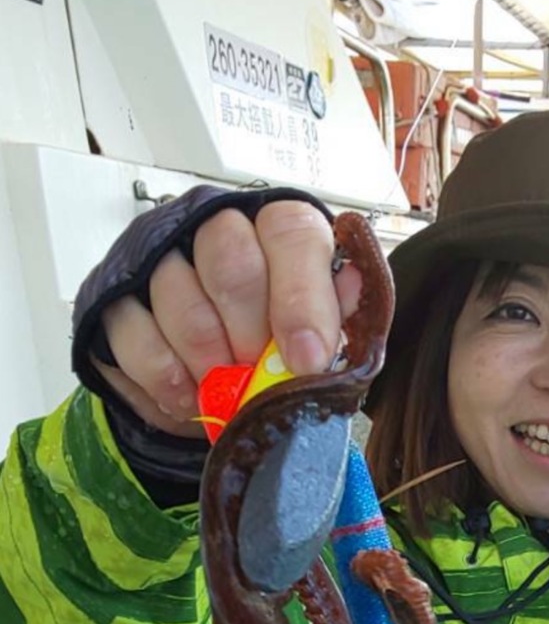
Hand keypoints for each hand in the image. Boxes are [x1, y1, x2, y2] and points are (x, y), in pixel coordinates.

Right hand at [94, 201, 361, 436]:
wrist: (205, 379)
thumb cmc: (270, 345)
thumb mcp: (315, 336)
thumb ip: (334, 317)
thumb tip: (354, 291)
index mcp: (277, 228)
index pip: (291, 233)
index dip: (301, 297)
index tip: (307, 358)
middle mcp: (218, 228)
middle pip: (230, 260)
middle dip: (249, 333)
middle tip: (258, 373)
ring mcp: (161, 257)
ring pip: (178, 295)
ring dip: (207, 359)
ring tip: (225, 388)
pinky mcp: (119, 296)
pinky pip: (136, 333)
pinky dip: (167, 377)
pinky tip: (189, 395)